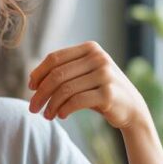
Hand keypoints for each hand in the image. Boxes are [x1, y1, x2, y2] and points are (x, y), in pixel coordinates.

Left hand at [28, 41, 149, 130]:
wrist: (131, 108)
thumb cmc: (101, 91)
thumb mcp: (84, 75)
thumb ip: (64, 72)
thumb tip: (32, 81)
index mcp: (90, 48)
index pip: (55, 58)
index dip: (38, 73)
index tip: (31, 88)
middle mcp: (99, 58)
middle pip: (57, 74)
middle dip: (41, 93)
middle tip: (33, 108)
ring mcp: (105, 75)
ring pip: (65, 89)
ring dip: (51, 105)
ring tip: (47, 115)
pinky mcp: (108, 94)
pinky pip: (76, 101)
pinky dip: (64, 110)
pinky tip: (61, 116)